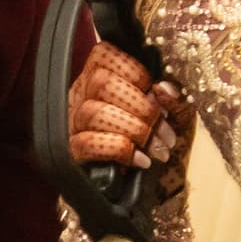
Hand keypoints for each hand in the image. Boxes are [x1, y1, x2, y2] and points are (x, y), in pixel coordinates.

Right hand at [66, 44, 187, 186]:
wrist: (125, 185)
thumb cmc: (148, 140)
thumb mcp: (167, 113)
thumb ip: (170, 97)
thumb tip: (164, 89)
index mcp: (98, 75)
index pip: (105, 55)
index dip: (136, 73)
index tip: (157, 95)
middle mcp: (79, 94)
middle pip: (101, 83)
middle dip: (142, 107)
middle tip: (165, 132)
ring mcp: (71, 123)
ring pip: (94, 112)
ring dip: (135, 130)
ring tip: (158, 149)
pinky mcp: (70, 152)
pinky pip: (87, 143)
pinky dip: (119, 150)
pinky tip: (140, 160)